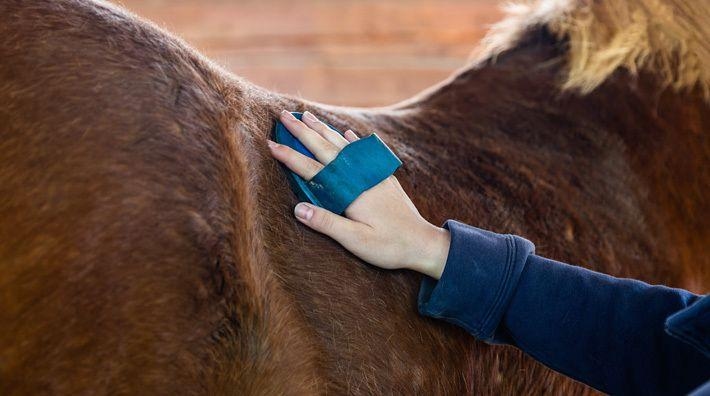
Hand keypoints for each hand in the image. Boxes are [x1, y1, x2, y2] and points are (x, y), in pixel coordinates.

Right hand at [267, 109, 449, 278]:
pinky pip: (362, 152)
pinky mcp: (383, 178)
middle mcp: (361, 176)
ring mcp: (373, 174)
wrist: (423, 243)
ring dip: (324, 130)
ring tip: (307, 116)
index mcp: (351, 191)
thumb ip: (327, 223)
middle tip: (284, 115)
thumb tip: (298, 208)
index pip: (313, 170)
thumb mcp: (355, 241)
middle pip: (326, 148)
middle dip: (303, 131)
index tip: (271, 144)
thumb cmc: (389, 246)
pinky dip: (351, 140)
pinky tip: (345, 132)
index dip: (291, 157)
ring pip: (343, 145)